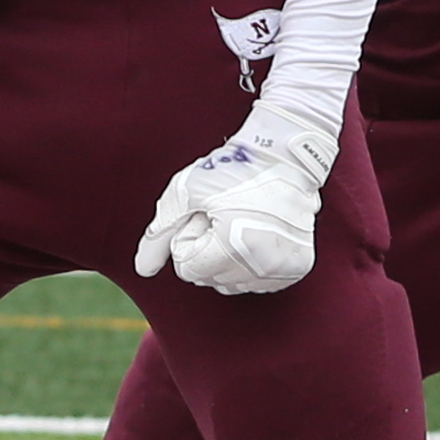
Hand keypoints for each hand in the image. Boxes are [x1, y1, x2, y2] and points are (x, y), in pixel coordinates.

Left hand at [135, 100, 336, 296]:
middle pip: (209, 278)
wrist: (285, 156)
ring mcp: (284, 269)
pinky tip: (258, 234)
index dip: (190, 238)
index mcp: (236, 246)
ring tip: (243, 222)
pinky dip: (250, 263)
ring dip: (228, 258)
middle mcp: (264, 264)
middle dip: (208, 248)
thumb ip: (159, 235)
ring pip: (232, 283)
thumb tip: (143, 270)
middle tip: (226, 215)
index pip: (188, 269)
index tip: (207, 213)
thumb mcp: (185, 194)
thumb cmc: (231, 169)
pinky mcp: (297, 268)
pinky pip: (256, 283)